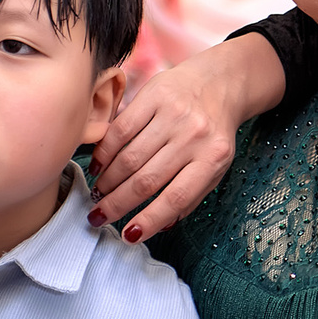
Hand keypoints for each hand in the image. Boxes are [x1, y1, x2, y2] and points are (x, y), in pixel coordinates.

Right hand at [87, 33, 280, 238]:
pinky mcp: (155, 94)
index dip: (149, 219)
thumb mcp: (215, 166)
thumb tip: (157, 225)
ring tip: (97, 194)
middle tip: (98, 216)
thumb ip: (191, 196)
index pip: (176, 197)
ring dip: (108, 181)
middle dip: (117, 204)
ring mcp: (174, 114)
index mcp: (213, 158)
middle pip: (147, 180)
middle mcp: (194, 135)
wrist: (220, 82)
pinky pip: (121, 129)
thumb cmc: (213, 133)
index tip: (127, 236)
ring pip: (130, 157)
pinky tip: (97, 166)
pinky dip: (104, 151)